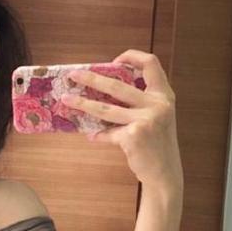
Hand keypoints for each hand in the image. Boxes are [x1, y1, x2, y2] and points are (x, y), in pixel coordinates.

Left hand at [61, 50, 182, 188]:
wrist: (165, 174)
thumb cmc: (156, 144)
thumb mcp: (156, 116)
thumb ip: (139, 102)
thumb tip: (102, 89)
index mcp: (164, 95)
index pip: (151, 63)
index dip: (132, 56)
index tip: (113, 61)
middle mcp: (158, 104)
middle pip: (117, 85)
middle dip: (91, 78)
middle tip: (73, 75)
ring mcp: (146, 120)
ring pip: (105, 109)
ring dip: (82, 104)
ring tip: (66, 100)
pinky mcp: (134, 136)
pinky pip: (108, 132)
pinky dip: (98, 135)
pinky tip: (92, 136)